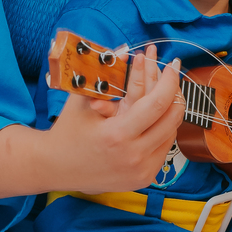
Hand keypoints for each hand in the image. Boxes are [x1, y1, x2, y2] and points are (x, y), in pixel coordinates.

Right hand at [46, 45, 181, 192]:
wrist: (55, 167)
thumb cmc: (67, 131)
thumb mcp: (82, 100)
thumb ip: (105, 75)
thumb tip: (127, 53)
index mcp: (117, 135)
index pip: (157, 104)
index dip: (169, 81)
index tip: (172, 66)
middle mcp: (133, 156)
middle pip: (172, 120)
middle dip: (176, 94)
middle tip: (172, 77)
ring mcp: (140, 171)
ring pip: (171, 134)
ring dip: (170, 112)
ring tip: (163, 94)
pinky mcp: (143, 179)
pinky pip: (164, 149)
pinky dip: (162, 131)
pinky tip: (155, 118)